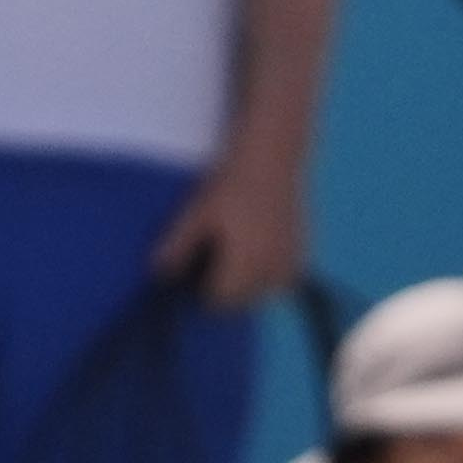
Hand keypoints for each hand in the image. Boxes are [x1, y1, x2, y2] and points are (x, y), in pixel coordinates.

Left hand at [150, 137, 308, 310]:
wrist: (271, 160)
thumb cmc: (229, 186)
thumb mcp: (195, 215)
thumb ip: (176, 248)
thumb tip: (159, 274)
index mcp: (244, 268)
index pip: (219, 302)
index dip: (201, 291)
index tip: (194, 272)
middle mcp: (271, 273)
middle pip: (242, 302)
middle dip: (226, 290)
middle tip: (212, 258)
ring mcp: (290, 265)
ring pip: (262, 293)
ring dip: (248, 284)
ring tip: (235, 252)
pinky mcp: (302, 255)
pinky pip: (281, 280)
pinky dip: (268, 273)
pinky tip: (258, 247)